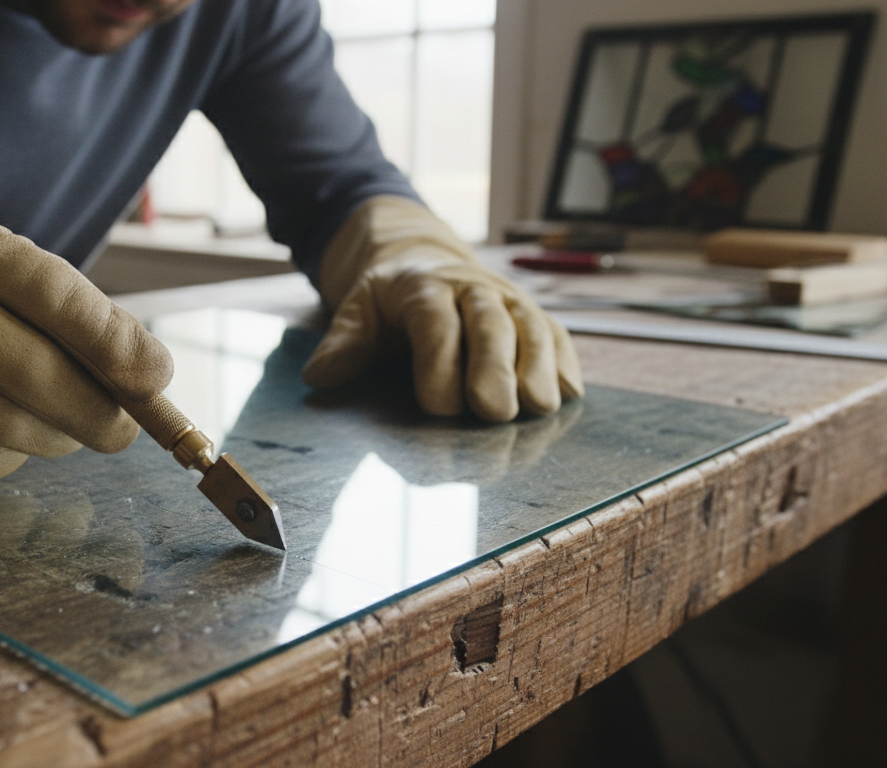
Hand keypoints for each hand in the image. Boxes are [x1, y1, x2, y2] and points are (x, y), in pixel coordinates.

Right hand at [0, 181, 171, 484]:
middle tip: (127, 423)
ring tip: (30, 404)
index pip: (56, 298)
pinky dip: (3, 450)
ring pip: (25, 434)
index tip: (157, 375)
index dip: (118, 344)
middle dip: (107, 412)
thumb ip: (67, 308)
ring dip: (56, 432)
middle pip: (48, 382)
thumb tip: (147, 378)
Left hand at [302, 196, 581, 420]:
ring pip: (533, 329)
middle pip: (492, 326)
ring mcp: (510, 301)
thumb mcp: (358, 310)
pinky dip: (564, 363)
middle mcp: (474, 290)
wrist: (423, 260)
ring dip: (538, 368)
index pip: (436, 322)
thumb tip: (318, 376)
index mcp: (425, 288)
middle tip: (495, 413)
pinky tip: (567, 393)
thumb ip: (344, 342)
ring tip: (537, 408)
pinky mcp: (535, 317)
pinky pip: (557, 336)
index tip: (438, 407)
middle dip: (495, 369)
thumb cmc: (390, 300)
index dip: (439, 362)